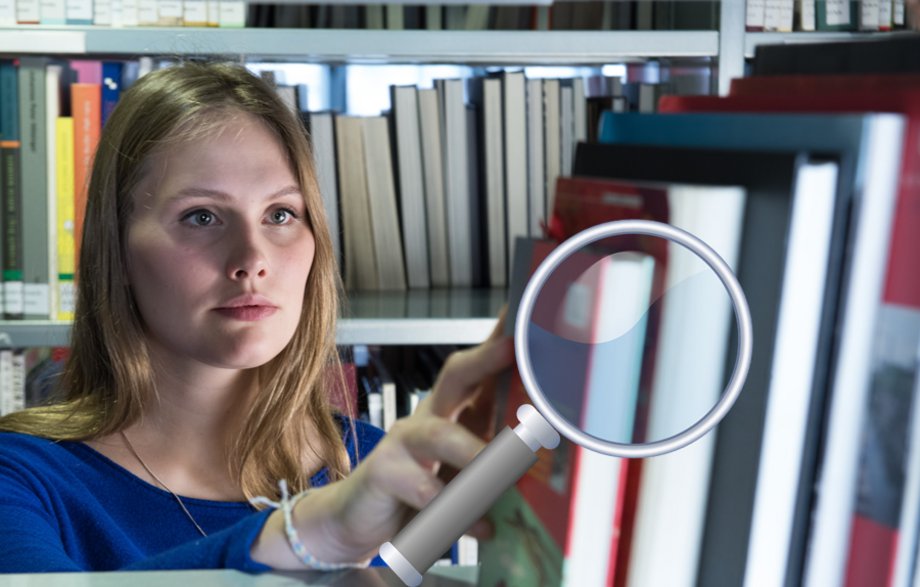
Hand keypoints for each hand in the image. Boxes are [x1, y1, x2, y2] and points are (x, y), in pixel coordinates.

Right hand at [252, 309, 513, 568]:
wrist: (353, 521)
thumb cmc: (418, 491)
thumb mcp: (460, 472)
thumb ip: (495, 463)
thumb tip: (549, 462)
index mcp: (451, 411)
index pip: (478, 368)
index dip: (501, 341)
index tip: (526, 315)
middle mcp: (429, 417)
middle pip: (455, 376)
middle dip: (485, 359)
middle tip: (513, 348)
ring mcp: (402, 442)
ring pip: (441, 435)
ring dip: (477, 452)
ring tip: (507, 473)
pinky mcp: (383, 474)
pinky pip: (423, 487)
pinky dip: (456, 510)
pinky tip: (483, 527)